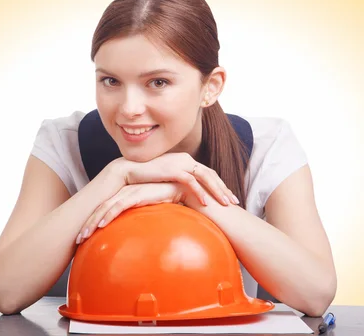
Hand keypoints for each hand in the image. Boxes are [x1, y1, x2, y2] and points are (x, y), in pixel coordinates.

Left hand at [76, 182, 190, 243]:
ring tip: (84, 236)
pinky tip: (101, 225)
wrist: (195, 194)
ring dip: (93, 221)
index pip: (106, 208)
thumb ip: (147, 223)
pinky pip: (120, 204)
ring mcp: (133, 189)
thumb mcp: (158, 216)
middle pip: (102, 206)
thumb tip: (141, 245)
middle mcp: (128, 190)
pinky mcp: (140, 191)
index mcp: (130, 194)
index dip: (94, 221)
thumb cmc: (178, 207)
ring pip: (107, 206)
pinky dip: (109, 214)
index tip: (85, 237)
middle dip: (87, 222)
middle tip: (77, 240)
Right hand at [116, 152, 239, 207]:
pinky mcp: (173, 169)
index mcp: (186, 161)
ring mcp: (180, 162)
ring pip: (205, 177)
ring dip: (217, 191)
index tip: (229, 198)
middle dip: (224, 189)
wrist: (128, 171)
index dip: (220, 186)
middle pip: (211, 174)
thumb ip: (178, 184)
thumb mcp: (166, 180)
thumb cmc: (146, 178)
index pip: (208, 174)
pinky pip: (191, 181)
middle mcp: (186, 159)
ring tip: (226, 204)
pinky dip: (200, 192)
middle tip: (235, 202)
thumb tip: (185, 198)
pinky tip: (206, 203)